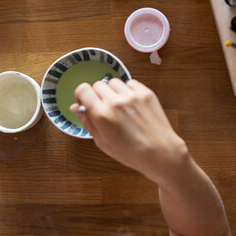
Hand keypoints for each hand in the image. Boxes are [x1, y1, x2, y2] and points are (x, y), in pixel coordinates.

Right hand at [71, 79, 188, 183]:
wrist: (160, 153)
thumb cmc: (130, 153)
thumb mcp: (102, 142)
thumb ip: (87, 122)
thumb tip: (75, 107)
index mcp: (102, 115)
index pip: (83, 89)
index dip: (82, 96)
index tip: (86, 102)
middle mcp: (115, 102)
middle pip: (97, 85)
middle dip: (98, 95)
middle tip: (105, 108)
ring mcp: (132, 96)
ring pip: (113, 82)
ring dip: (113, 92)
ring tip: (120, 107)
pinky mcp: (146, 93)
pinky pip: (130, 83)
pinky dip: (128, 91)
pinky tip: (131, 105)